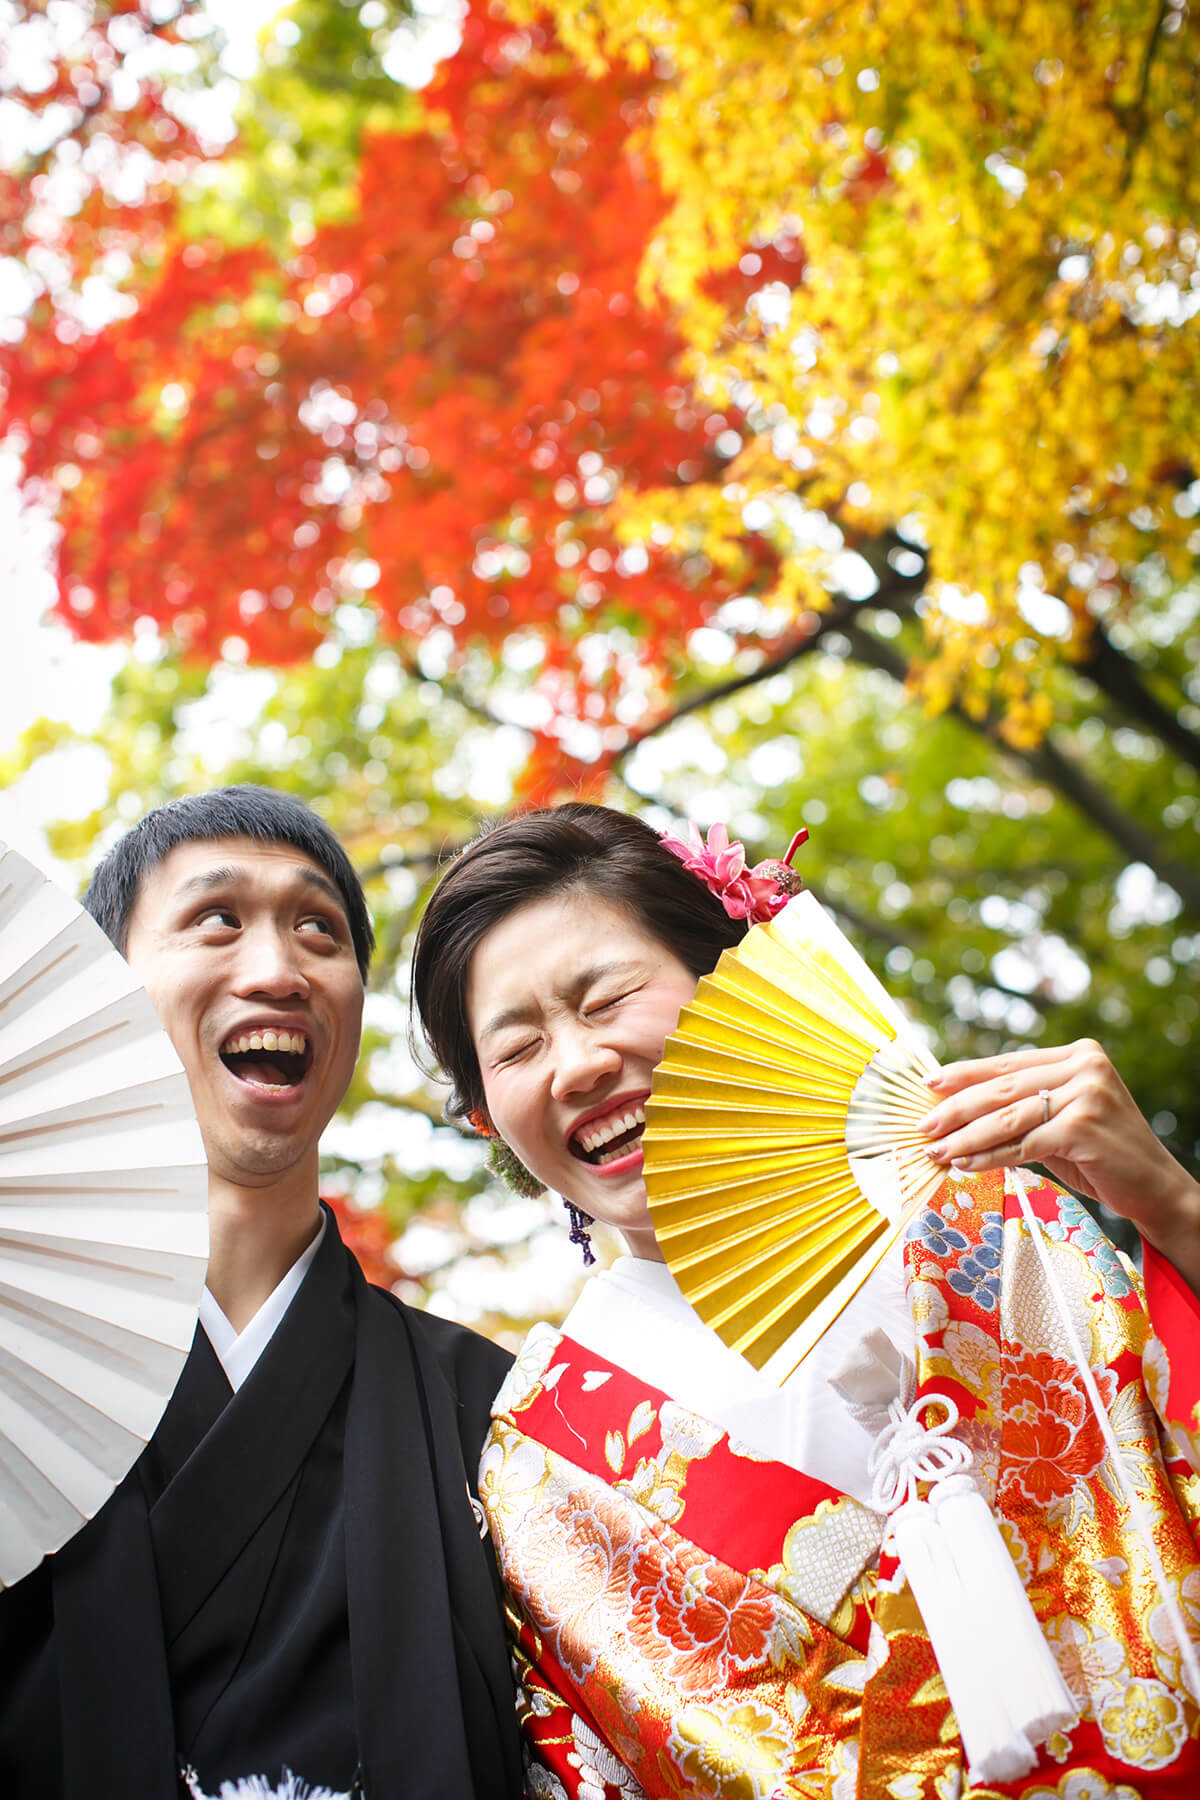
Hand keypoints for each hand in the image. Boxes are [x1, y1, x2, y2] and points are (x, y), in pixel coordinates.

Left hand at [919, 1039, 1199, 1258]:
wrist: (1153, 1187)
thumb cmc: (1101, 1155)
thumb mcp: (1060, 1121)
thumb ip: (1023, 1108)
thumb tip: (958, 1110)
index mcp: (1078, 1054)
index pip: (1009, 1063)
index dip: (966, 1073)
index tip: (930, 1084)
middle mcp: (1084, 1067)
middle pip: (1003, 1087)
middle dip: (957, 1108)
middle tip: (924, 1125)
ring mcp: (1086, 1095)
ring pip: (1008, 1117)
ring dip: (966, 1136)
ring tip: (937, 1150)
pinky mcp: (1083, 1128)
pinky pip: (1023, 1144)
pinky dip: (990, 1156)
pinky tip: (966, 1164)